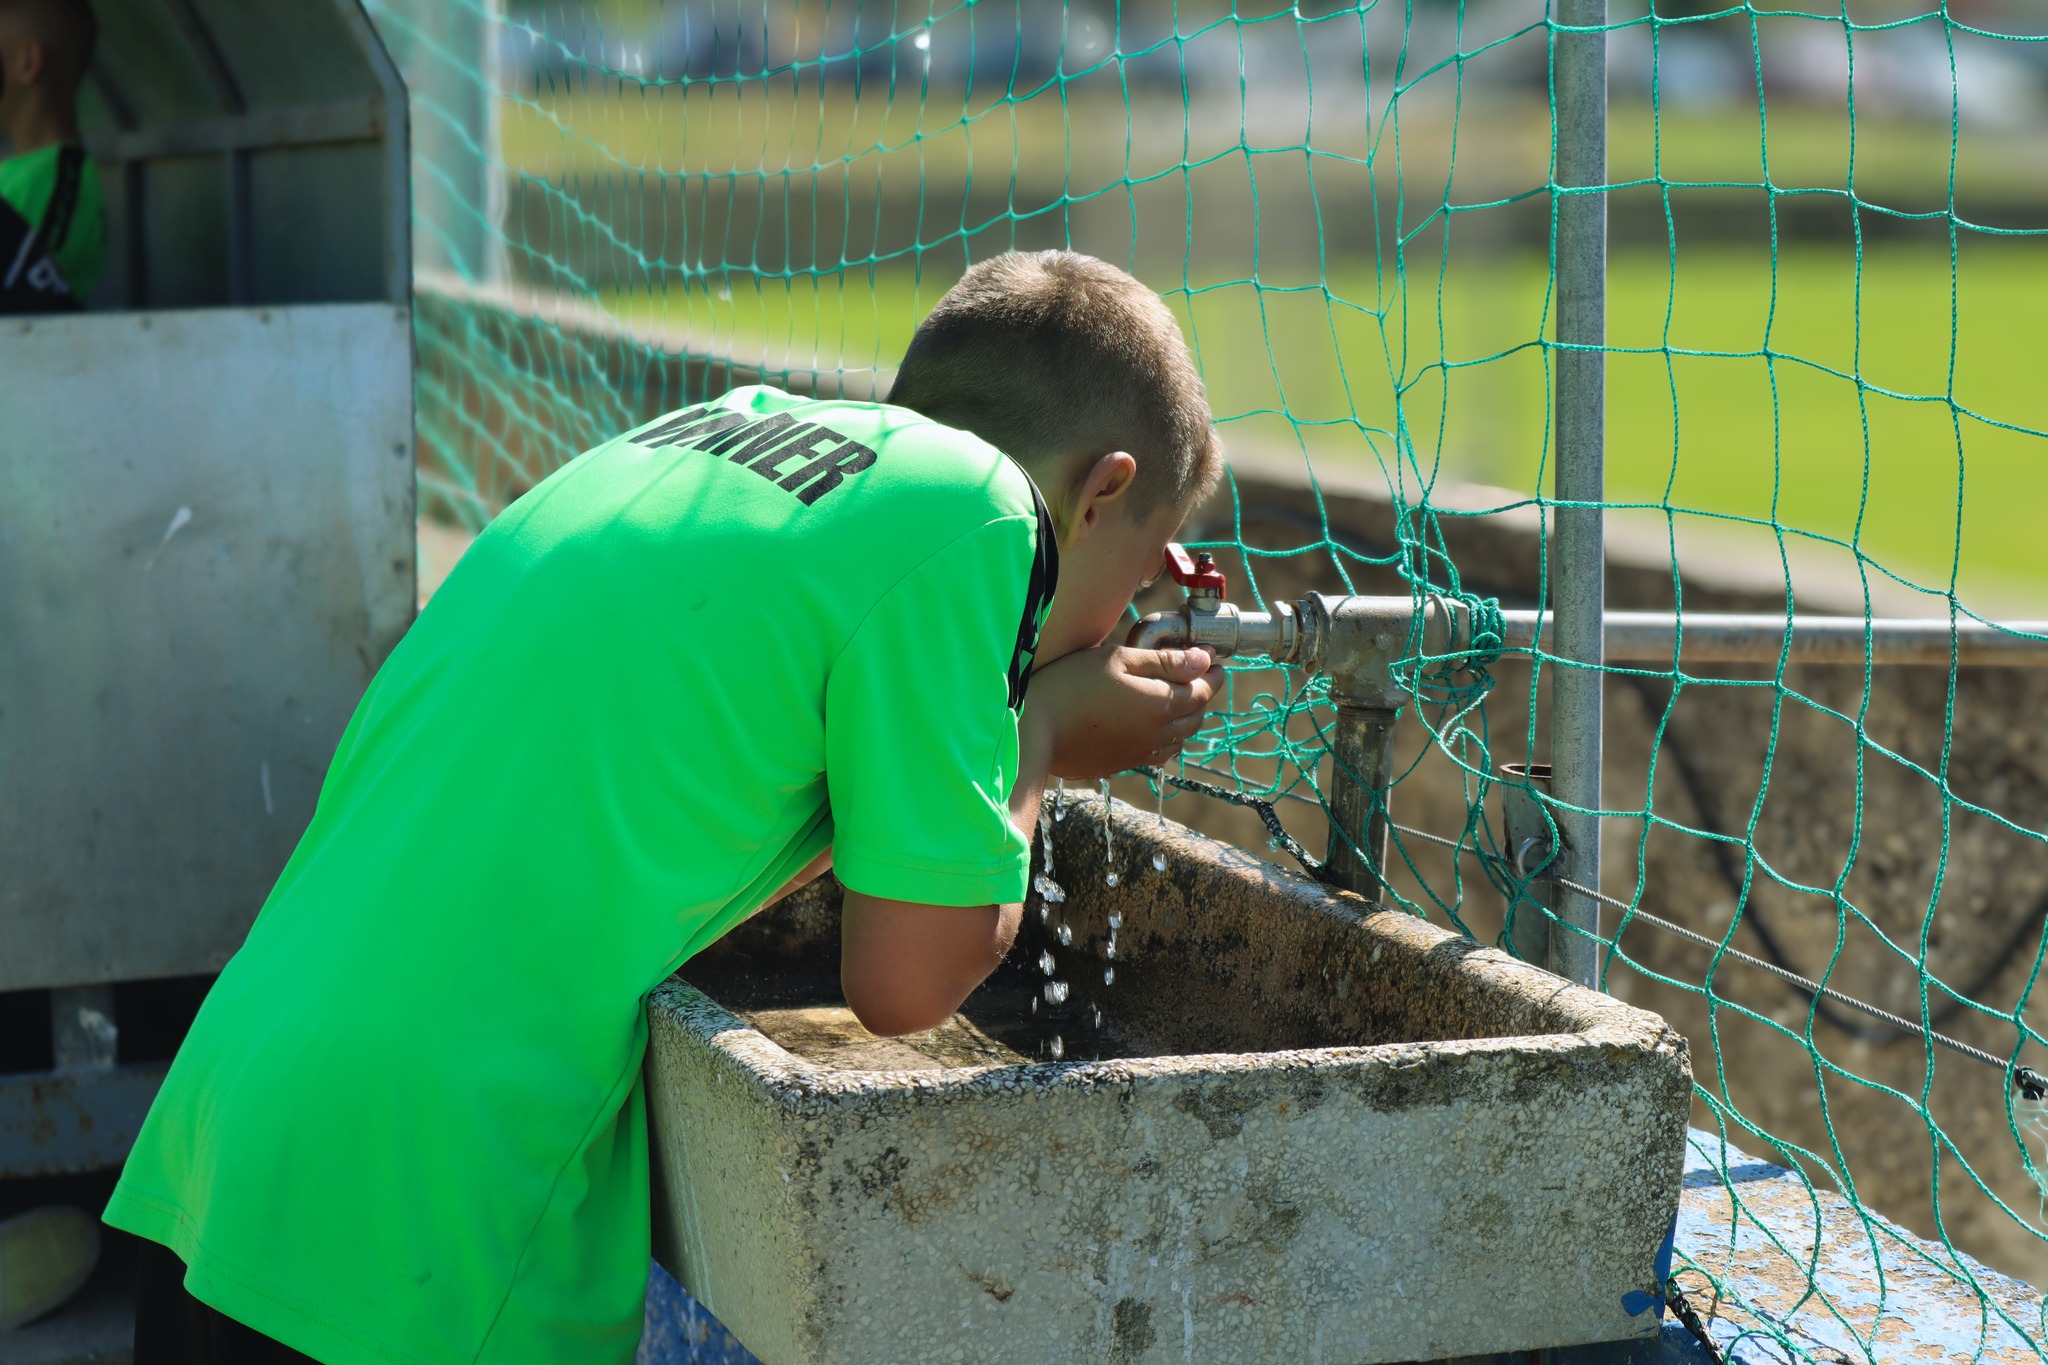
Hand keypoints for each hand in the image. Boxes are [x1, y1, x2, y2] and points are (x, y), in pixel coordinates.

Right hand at [1023, 644, 1223, 778]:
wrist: (1035, 730)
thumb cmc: (1072, 685)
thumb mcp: (1118, 660)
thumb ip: (1164, 661)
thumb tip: (1204, 660)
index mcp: (1160, 704)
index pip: (1203, 690)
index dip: (1213, 674)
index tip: (1215, 660)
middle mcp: (1157, 733)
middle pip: (1196, 716)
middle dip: (1203, 695)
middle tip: (1199, 677)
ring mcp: (1140, 753)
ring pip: (1180, 738)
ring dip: (1186, 719)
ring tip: (1178, 700)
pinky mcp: (1121, 764)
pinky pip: (1158, 753)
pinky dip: (1167, 739)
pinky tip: (1154, 728)